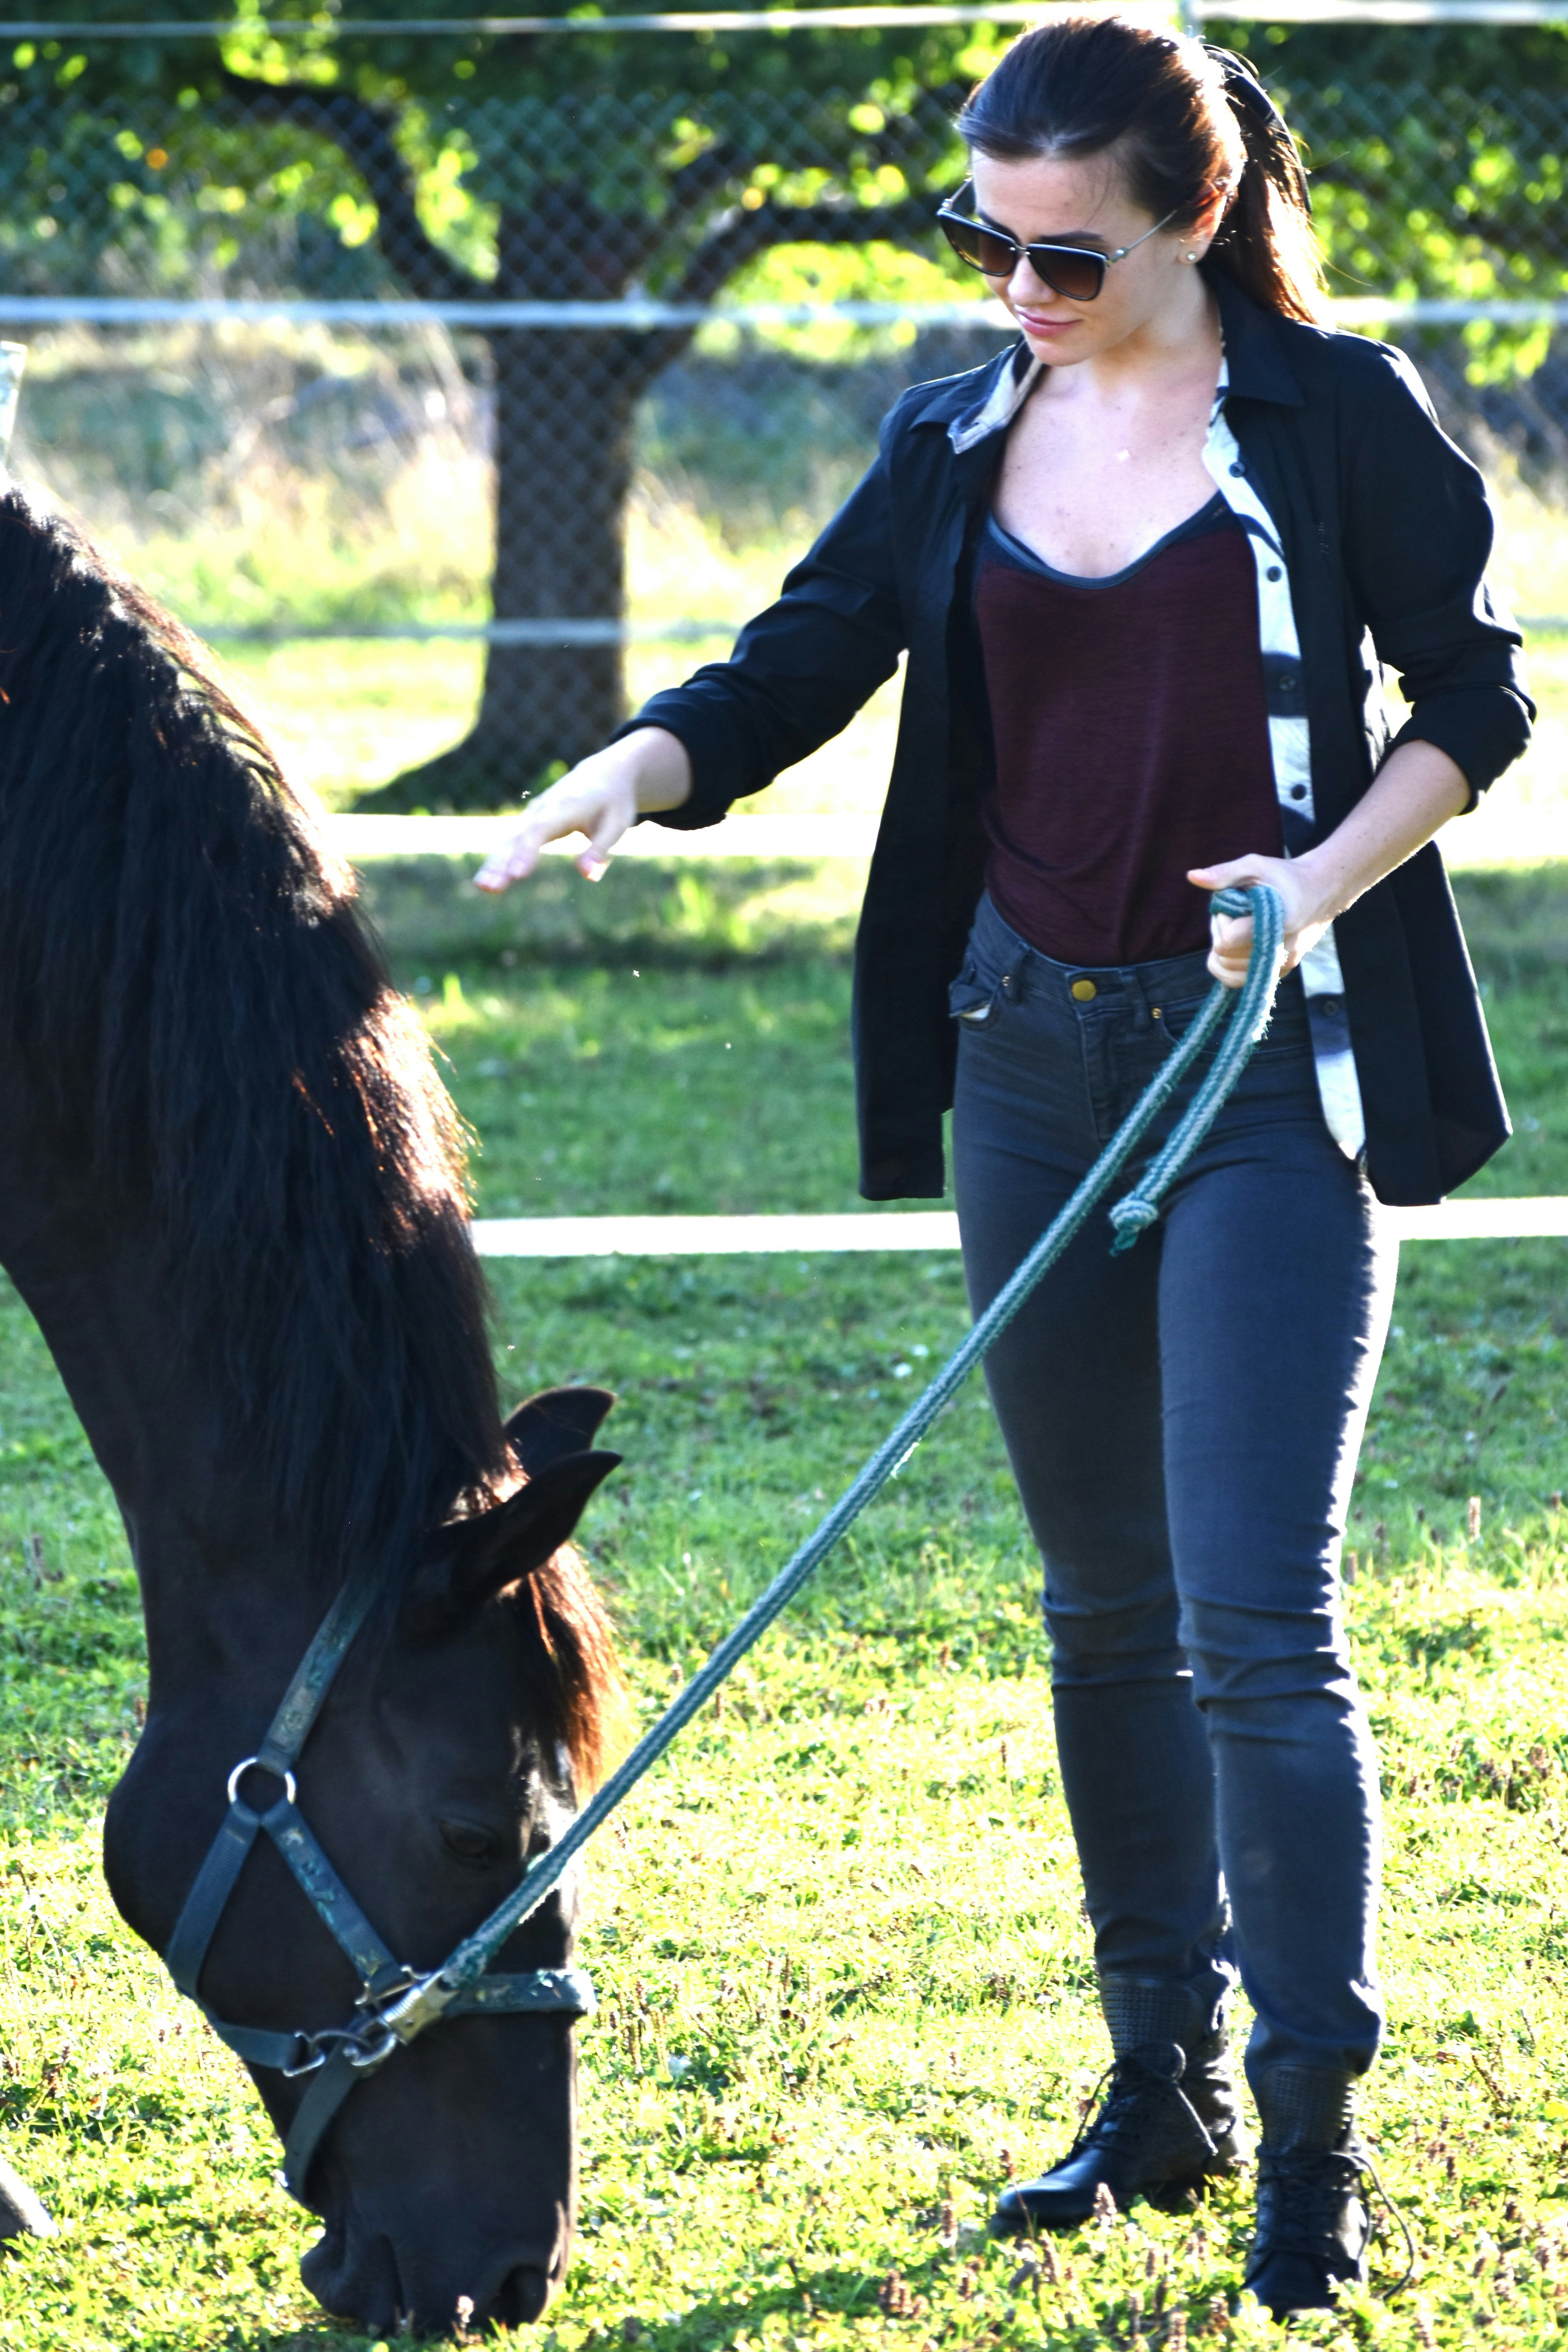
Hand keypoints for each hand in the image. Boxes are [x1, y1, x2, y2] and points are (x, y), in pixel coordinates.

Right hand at [475, 727, 691, 890]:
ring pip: (510, 840)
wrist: (603, 774)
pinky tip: (489, 881)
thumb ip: (601, 850)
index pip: (541, 831)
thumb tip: (588, 876)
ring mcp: (534, 814)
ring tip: (483, 887)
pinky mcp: (531, 822)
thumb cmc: (613, 802)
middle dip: (503, 863)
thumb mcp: (616, 825)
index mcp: (566, 806)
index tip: (517, 875)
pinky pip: (512, 842)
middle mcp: (544, 808)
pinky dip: (500, 860)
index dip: (527, 852)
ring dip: (495, 864)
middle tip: (489, 887)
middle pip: (519, 837)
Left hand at [1186, 853, 1330, 990]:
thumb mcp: (1254, 866)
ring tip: (1242, 927)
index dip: (1222, 922)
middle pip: (1224, 957)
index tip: (1234, 905)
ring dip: (1227, 950)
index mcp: (1276, 923)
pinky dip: (1232, 965)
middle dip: (1222, 934)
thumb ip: (1223, 874)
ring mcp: (1282, 965)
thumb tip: (1191, 876)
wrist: (1322, 891)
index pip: (1226, 942)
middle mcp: (1281, 950)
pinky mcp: (1281, 972)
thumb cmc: (1285, 876)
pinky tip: (1238, 944)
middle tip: (1238, 914)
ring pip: (1229, 971)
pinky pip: (1241, 980)